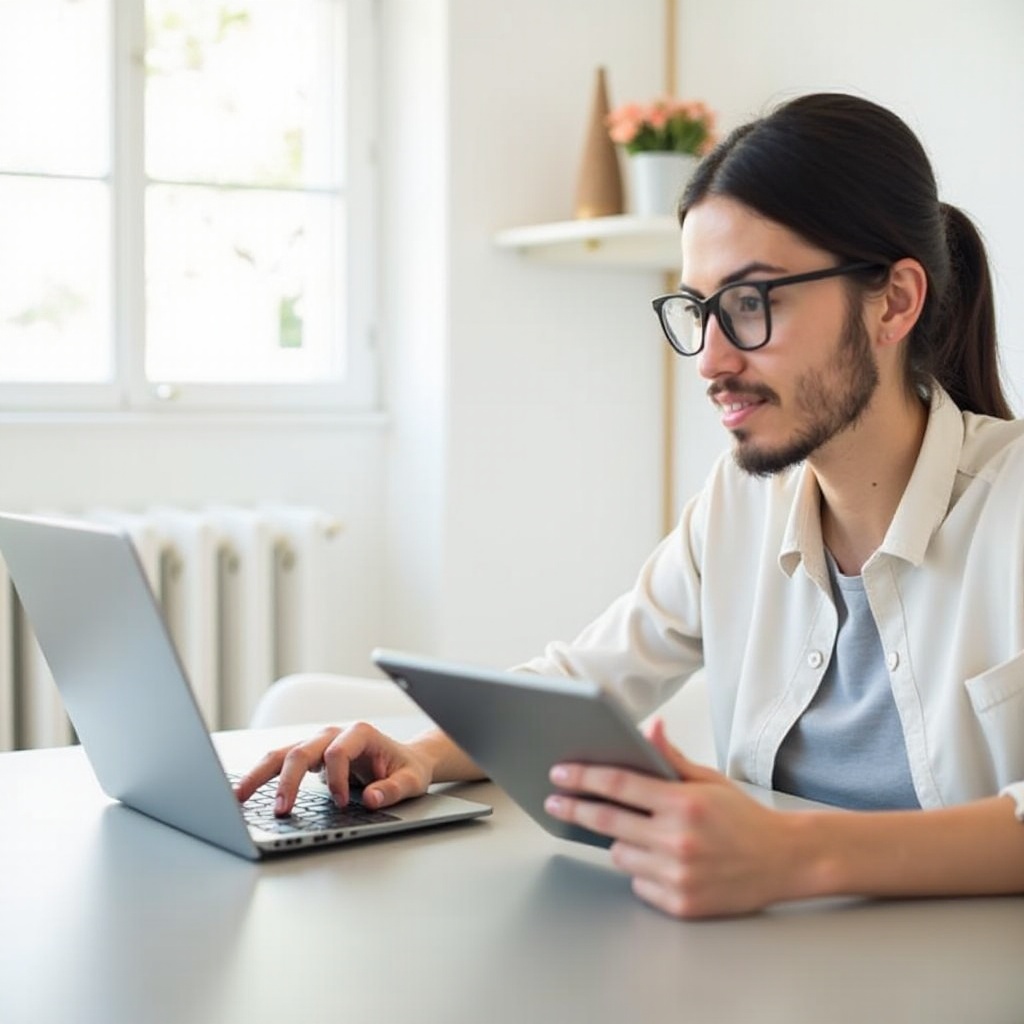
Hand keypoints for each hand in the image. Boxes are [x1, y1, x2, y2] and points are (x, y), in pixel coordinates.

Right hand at [233, 722, 433, 815]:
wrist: (405, 760)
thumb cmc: (407, 768)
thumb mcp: (411, 780)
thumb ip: (393, 790)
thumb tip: (371, 800)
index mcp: (359, 733)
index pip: (336, 752)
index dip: (337, 779)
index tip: (343, 803)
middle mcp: (333, 734)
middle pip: (301, 750)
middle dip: (288, 781)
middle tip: (282, 810)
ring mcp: (317, 744)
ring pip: (281, 754)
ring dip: (260, 776)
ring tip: (239, 798)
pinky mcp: (308, 758)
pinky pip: (279, 764)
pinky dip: (262, 778)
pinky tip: (245, 794)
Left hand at [543, 718, 801, 917]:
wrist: (784, 862)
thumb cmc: (743, 818)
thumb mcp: (709, 781)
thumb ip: (672, 758)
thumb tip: (649, 728)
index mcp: (684, 803)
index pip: (620, 784)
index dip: (584, 777)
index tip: (559, 773)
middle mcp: (678, 840)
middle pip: (607, 821)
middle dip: (575, 808)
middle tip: (554, 801)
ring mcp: (678, 875)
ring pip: (620, 855)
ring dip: (621, 843)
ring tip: (642, 835)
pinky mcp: (680, 904)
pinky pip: (639, 884)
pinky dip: (643, 872)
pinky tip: (663, 863)